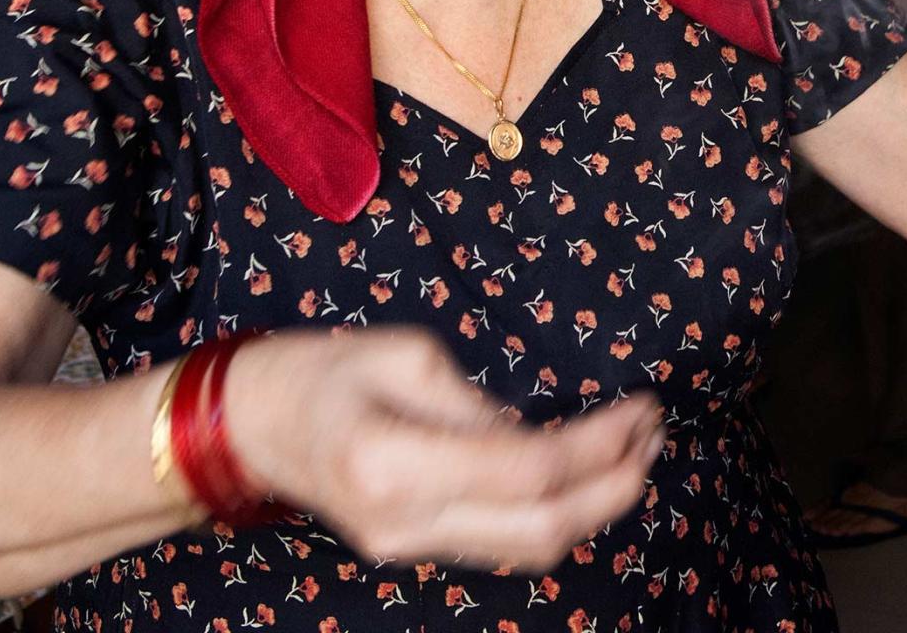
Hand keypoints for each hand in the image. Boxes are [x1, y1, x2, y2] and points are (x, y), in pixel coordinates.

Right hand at [220, 328, 661, 567]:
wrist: (252, 427)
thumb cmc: (321, 371)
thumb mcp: (403, 355)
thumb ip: (477, 404)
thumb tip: (545, 437)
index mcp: (395, 464)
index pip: (530, 471)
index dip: (600, 444)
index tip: (641, 406)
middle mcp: (405, 524)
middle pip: (542, 530)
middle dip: (615, 486)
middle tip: (655, 433)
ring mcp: (409, 549)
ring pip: (529, 548)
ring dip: (596, 506)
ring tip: (638, 450)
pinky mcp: (416, 550)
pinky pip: (504, 542)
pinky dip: (558, 513)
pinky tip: (588, 474)